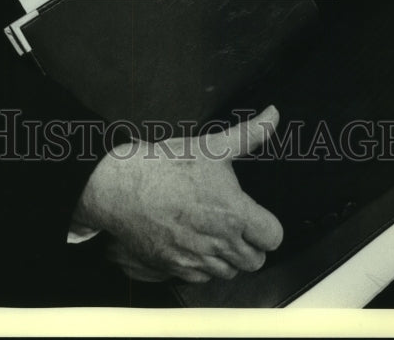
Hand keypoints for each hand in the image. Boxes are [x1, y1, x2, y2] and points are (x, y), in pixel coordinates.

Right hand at [74, 106, 282, 283]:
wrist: (120, 186)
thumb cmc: (165, 165)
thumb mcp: (212, 145)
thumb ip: (249, 134)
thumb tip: (272, 115)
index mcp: (234, 213)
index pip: (273, 237)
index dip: (266, 226)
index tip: (255, 216)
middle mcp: (220, 242)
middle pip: (256, 260)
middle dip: (250, 243)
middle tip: (234, 223)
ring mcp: (198, 259)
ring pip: (230, 272)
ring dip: (228, 257)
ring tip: (213, 232)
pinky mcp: (176, 268)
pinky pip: (203, 279)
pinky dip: (203, 266)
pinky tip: (194, 242)